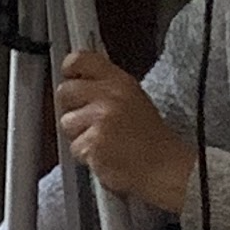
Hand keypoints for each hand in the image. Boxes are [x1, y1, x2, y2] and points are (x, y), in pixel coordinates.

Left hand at [55, 50, 195, 213]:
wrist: (164, 168)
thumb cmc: (151, 139)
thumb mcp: (134, 98)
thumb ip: (106, 87)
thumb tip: (78, 81)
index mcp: (120, 82)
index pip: (80, 60)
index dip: (70, 69)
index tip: (70, 77)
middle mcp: (109, 96)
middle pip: (65, 91)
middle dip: (71, 108)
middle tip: (87, 120)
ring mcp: (100, 120)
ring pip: (67, 123)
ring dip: (79, 135)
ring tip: (102, 141)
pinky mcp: (93, 144)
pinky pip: (75, 148)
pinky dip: (86, 156)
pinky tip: (105, 156)